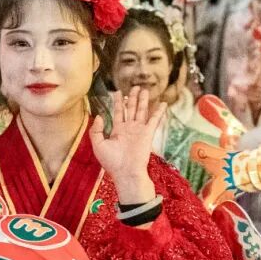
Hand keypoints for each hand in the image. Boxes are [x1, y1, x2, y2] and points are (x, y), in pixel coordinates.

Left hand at [89, 87, 164, 204]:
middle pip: (131, 108)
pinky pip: (154, 120)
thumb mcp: (98, 146)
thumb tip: (100, 116)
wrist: (126, 173)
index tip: (117, 92)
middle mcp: (129, 128)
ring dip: (143, 100)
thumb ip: (97, 130)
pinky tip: (163, 103)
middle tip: (135, 87)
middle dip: (133, 97)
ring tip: (145, 89)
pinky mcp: (148, 134)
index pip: (118, 112)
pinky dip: (159, 111)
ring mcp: (139, 130)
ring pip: (141, 111)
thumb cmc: (112, 162)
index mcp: (117, 131)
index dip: (118, 102)